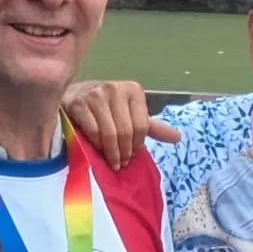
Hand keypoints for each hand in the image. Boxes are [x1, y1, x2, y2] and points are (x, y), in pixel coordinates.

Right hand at [63, 80, 180, 170]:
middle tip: (121, 163)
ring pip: (110, 133)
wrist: (74, 96)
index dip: (137, 145)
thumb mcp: (131, 115)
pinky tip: (98, 150)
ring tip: (112, 162)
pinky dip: (97, 145)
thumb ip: (152, 127)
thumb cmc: (106, 109)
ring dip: (111, 152)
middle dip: (124, 152)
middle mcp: (115, 88)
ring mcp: (96, 94)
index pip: (142, 126)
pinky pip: (92, 132)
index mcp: (133, 90)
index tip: (132, 155)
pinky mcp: (79, 103)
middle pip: (126, 131)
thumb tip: (178, 137)